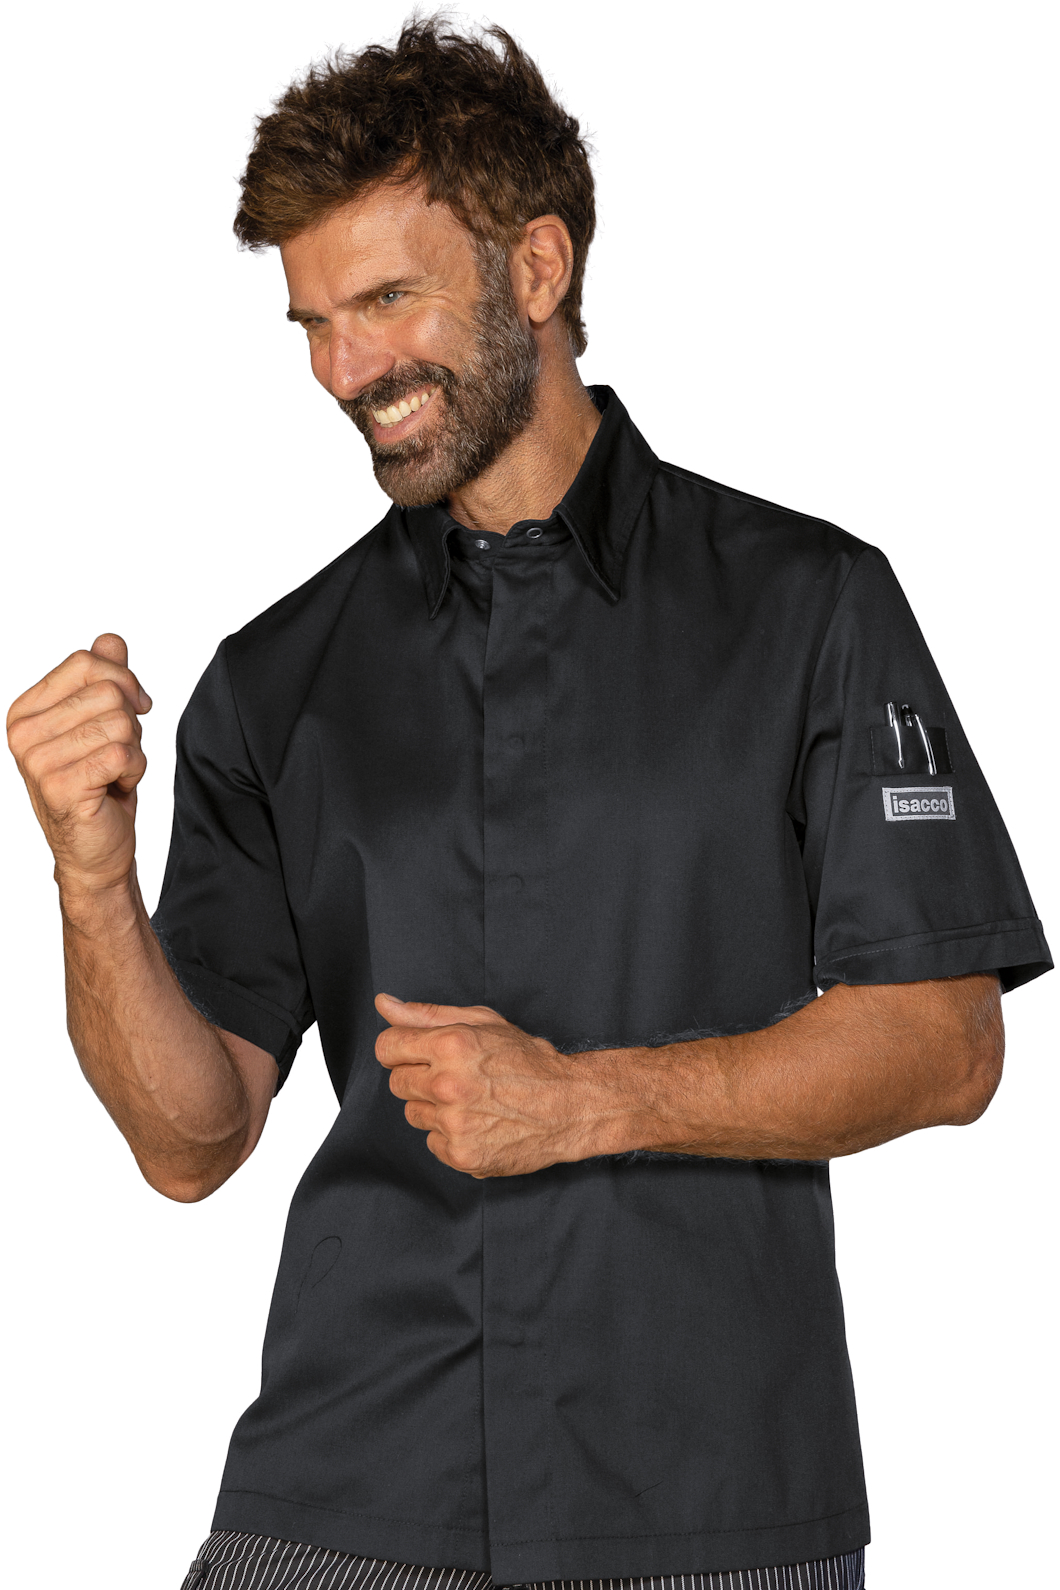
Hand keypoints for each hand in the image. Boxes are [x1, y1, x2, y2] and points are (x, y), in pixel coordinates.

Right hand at [7, 634, 151, 894]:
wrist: (95, 848)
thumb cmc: (98, 783)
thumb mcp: (101, 722)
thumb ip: (103, 678)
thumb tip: (110, 640)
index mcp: (26, 709)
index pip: (87, 661)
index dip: (124, 680)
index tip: (134, 708)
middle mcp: (23, 732)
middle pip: (108, 692)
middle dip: (130, 723)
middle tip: (116, 753)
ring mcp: (37, 761)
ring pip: (119, 724)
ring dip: (132, 749)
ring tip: (112, 771)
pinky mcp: (60, 787)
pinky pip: (123, 755)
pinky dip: (134, 771)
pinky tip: (115, 787)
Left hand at [374, 993, 588, 1176]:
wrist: (569, 1106)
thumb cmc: (527, 1062)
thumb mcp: (482, 1022)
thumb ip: (427, 1014)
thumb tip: (384, 1003)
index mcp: (451, 1045)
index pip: (387, 1047)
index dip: (401, 1049)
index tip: (417, 1054)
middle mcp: (448, 1085)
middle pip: (396, 1083)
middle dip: (419, 1078)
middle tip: (454, 1078)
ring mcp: (455, 1124)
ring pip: (414, 1115)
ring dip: (434, 1109)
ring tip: (471, 1101)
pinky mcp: (462, 1155)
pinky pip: (432, 1143)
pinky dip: (450, 1136)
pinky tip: (478, 1124)